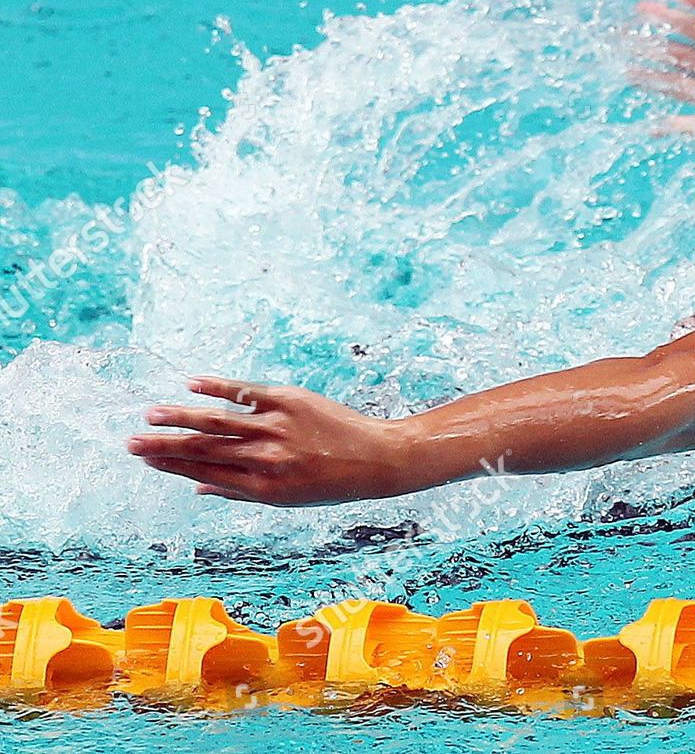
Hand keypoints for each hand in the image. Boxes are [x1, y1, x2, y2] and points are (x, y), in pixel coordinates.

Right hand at [128, 376, 415, 506]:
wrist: (375, 459)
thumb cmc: (329, 482)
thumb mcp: (286, 499)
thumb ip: (239, 490)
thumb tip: (196, 488)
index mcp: (261, 487)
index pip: (205, 474)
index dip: (171, 467)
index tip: (145, 460)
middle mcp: (265, 459)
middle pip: (204, 450)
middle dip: (164, 447)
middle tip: (130, 443)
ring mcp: (277, 428)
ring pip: (219, 422)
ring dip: (181, 417)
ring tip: (151, 415)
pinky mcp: (290, 401)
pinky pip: (248, 392)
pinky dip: (220, 387)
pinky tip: (193, 383)